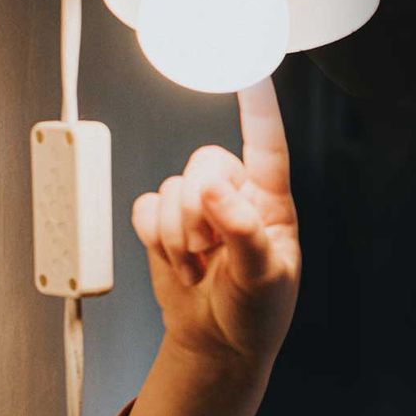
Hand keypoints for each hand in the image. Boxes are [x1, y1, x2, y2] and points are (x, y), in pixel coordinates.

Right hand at [130, 77, 300, 368]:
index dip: (258, 108)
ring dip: (179, 236)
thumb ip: (244, 231)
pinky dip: (154, 238)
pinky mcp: (165, 222)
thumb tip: (215, 189)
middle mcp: (235, 194)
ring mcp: (197, 207)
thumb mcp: (264, 279)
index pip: (266, 145)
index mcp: (271, 201)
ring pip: (171, 188)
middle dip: (200, 212)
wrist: (217, 343)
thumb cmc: (256, 312)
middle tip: (212, 251)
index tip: (251, 72)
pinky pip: (144, 207)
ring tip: (200, 266)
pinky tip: (178, 261)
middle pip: (204, 162)